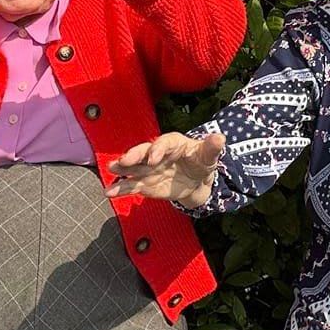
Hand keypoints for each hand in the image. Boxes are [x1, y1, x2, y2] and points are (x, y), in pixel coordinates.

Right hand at [106, 132, 224, 207]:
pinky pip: (131, 185)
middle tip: (124, 161)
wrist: (196, 179)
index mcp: (173, 143)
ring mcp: (148, 169)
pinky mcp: (145, 183)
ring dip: (121, 169)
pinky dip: (121, 188)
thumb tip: (220, 138)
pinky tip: (109, 192)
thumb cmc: (201, 161)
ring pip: (133, 167)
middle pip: (143, 152)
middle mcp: (156, 153)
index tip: (153, 158)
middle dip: (133, 156)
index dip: (158, 149)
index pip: (164, 143)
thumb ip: (212, 148)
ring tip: (111, 171)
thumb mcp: (208, 156)